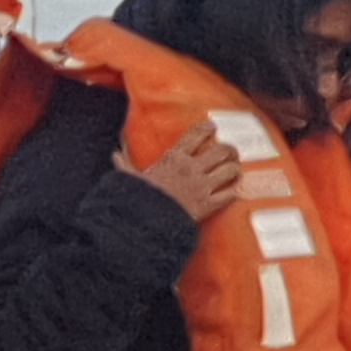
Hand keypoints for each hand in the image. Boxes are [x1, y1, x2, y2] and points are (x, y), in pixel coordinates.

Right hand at [124, 125, 242, 224]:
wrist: (146, 223)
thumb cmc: (139, 199)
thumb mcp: (131, 179)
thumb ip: (126, 166)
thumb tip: (114, 155)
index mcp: (174, 158)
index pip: (196, 135)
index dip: (208, 128)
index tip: (213, 127)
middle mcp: (191, 168)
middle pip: (221, 150)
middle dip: (229, 150)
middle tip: (231, 153)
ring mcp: (202, 187)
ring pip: (230, 170)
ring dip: (235, 169)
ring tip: (235, 170)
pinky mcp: (208, 205)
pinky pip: (230, 194)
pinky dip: (235, 192)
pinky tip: (236, 190)